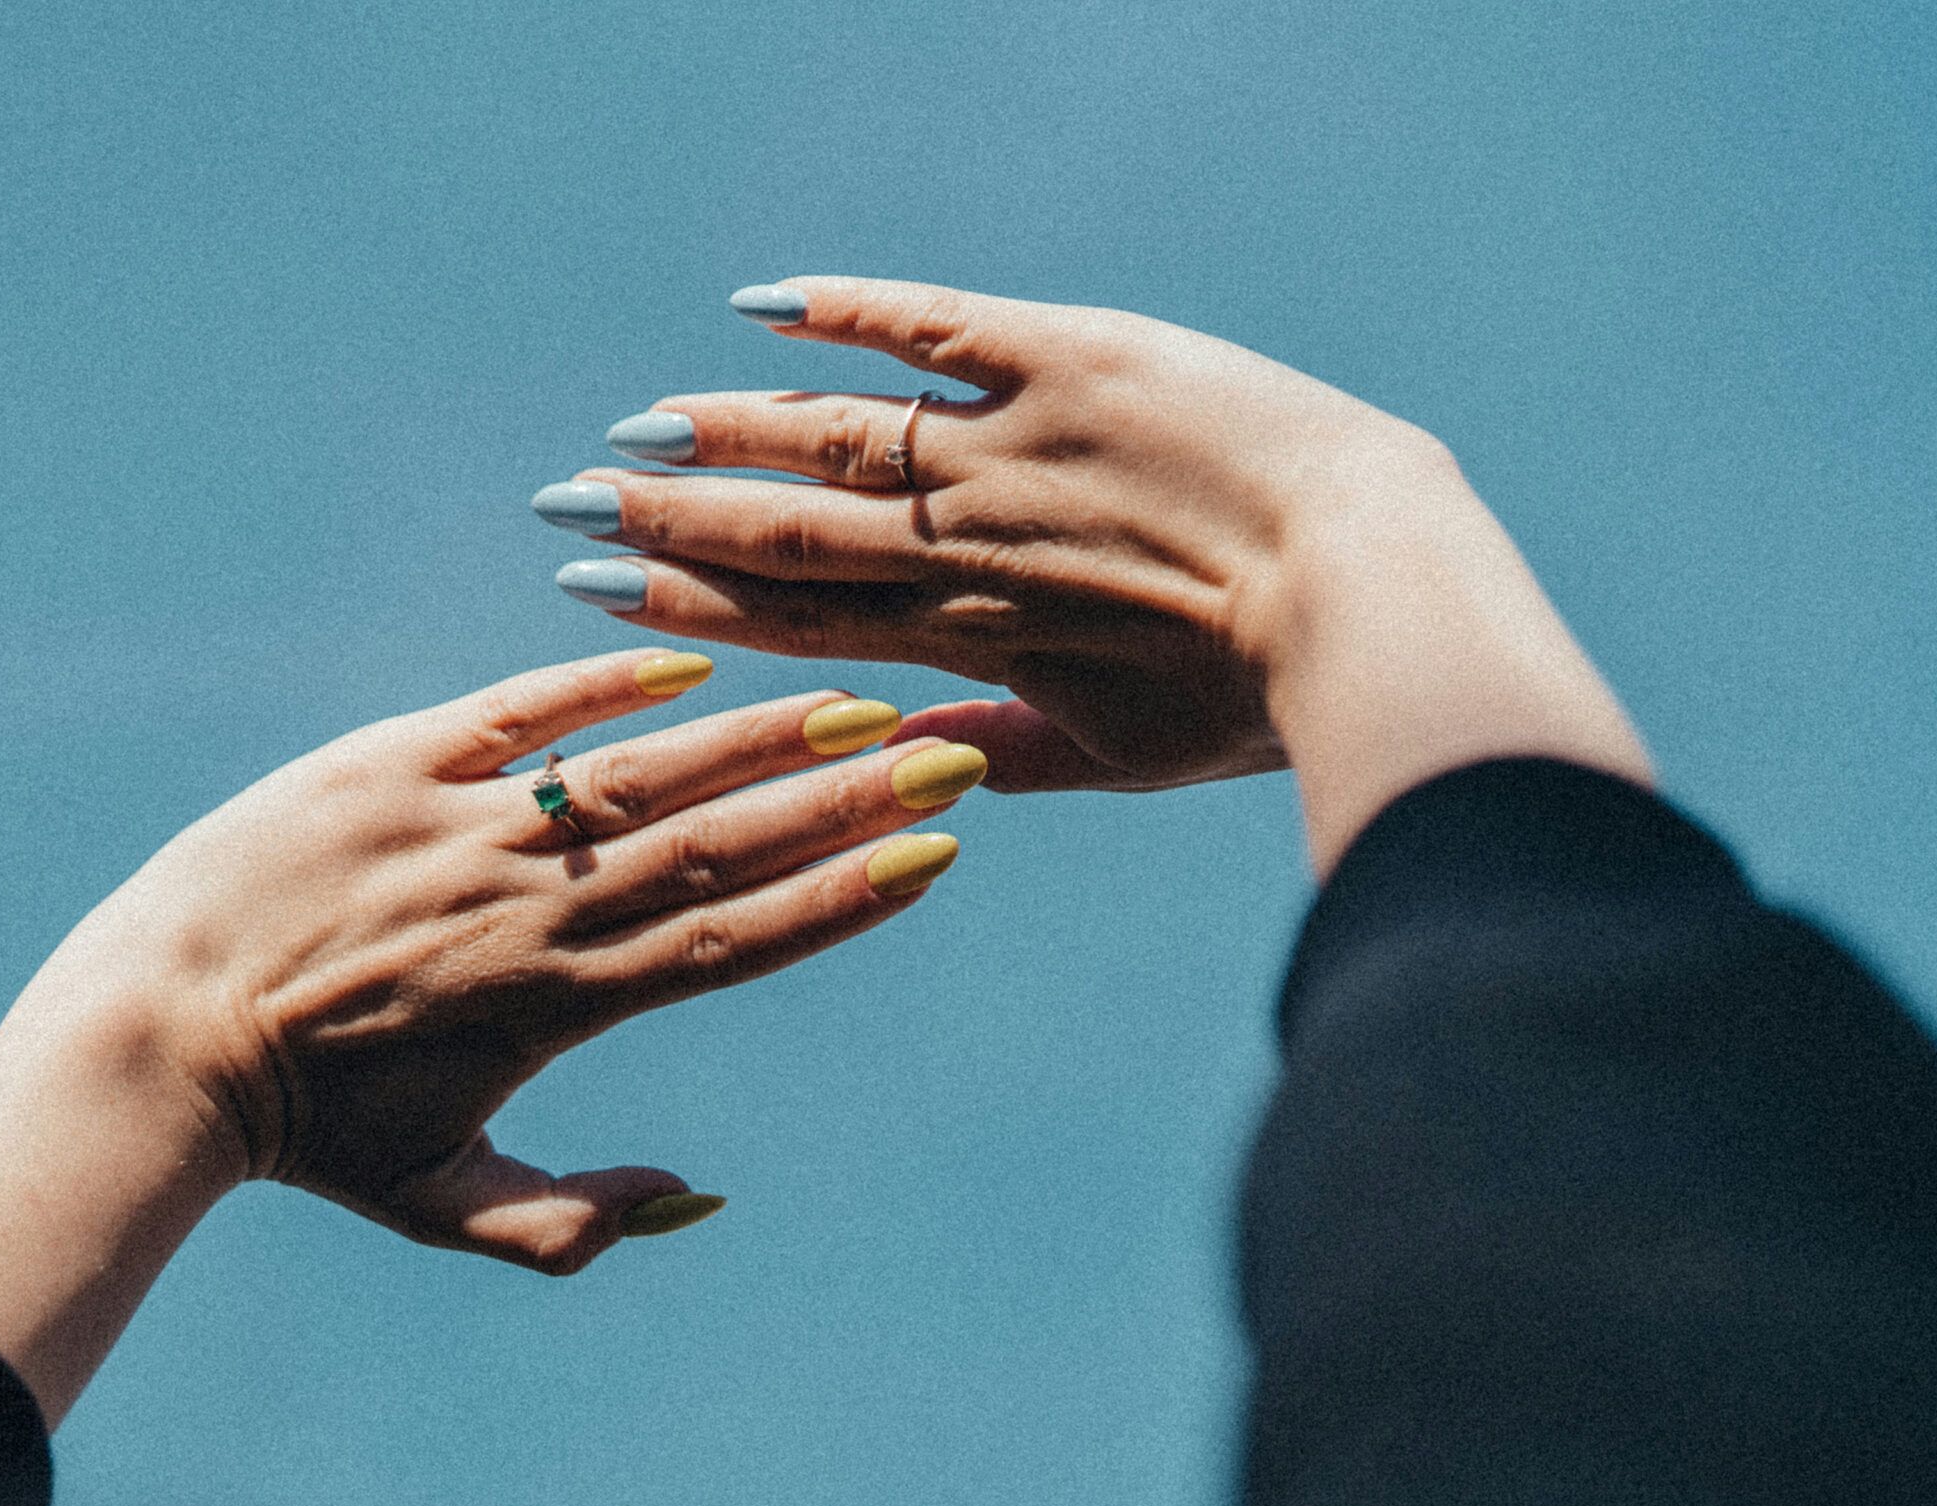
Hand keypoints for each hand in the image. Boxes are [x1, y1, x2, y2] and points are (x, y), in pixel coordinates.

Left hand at [38, 647, 979, 1269]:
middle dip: (841, 805)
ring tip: (852, 706)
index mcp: (552, 1006)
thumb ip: (572, 1219)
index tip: (934, 859)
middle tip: (944, 752)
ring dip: (751, 738)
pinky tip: (682, 665)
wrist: (147, 1046)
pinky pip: (509, 713)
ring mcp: (453, 828)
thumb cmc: (304, 1136)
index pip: (729, 942)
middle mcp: (523, 908)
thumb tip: (702, 1196)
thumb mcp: (439, 1206)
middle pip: (711, 846)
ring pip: (633, 774)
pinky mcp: (381, 768)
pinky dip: (595, 687)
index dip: (839, 902)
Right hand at [536, 278, 1649, 862]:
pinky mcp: (1069, 359)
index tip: (605, 588)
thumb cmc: (1257, 697)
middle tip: (570, 501)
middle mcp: (962, 545)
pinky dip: (842, 314)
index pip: (802, 621)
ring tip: (642, 424)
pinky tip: (762, 306)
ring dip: (727, 427)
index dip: (695, 602)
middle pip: (784, 527)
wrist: (1366, 594)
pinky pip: (927, 328)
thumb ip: (1003, 756)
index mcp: (970, 644)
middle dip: (668, 516)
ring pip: (832, 434)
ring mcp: (1008, 446)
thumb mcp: (1124, 755)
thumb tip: (911, 767)